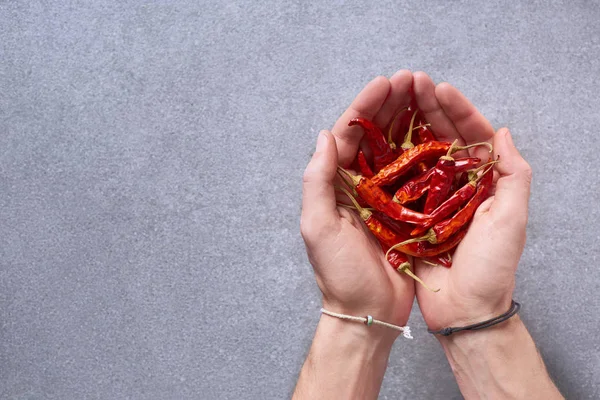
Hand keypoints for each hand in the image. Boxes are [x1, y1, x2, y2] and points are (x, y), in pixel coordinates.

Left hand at [300, 72, 415, 333]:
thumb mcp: (318, 227)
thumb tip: (324, 135)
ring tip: (426, 94)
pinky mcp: (407, 211)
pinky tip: (439, 132)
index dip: (365, 107)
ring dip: (409, 121)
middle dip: (391, 105)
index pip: (348, 136)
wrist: (367, 312)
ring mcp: (385, 197)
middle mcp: (359, 186)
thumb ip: (317, 181)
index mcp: (336, 185)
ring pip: (397, 149)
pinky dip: (426, 151)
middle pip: (375, 136)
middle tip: (412, 79)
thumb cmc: (339, 274)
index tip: (386, 83)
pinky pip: (417, 174)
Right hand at [411, 72, 532, 328]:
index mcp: (484, 182)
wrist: (463, 309)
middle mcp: (455, 185)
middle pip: (442, 137)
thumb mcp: (512, 219)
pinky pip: (398, 180)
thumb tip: (502, 133)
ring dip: (406, 126)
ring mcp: (429, 198)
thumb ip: (514, 175)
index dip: (457, 109)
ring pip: (417, 153)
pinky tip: (378, 139)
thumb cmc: (492, 267)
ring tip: (393, 100)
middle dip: (428, 108)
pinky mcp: (407, 214)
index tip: (440, 87)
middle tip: (411, 81)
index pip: (472, 135)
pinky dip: (389, 159)